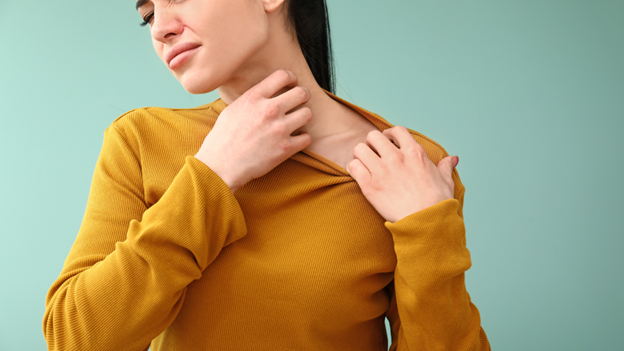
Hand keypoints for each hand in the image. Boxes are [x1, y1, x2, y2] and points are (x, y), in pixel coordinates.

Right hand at [195, 70, 312, 191]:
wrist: (220, 166)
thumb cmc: (223, 139)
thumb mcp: (233, 109)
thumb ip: (253, 99)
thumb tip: (267, 92)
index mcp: (254, 98)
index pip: (283, 75)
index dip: (292, 78)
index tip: (292, 85)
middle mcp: (268, 110)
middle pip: (302, 93)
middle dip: (303, 96)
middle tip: (299, 103)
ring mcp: (278, 129)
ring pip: (308, 114)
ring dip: (303, 118)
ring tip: (296, 123)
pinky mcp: (285, 148)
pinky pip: (307, 138)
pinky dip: (302, 139)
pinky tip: (294, 140)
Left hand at [346, 126, 458, 222]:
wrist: (425, 222)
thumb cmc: (437, 203)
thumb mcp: (445, 181)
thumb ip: (445, 166)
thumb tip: (452, 158)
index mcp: (414, 153)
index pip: (396, 131)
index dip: (389, 134)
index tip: (388, 142)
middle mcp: (396, 158)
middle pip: (373, 136)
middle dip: (371, 143)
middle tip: (373, 153)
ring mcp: (381, 170)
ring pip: (359, 149)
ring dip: (360, 155)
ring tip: (364, 164)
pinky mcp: (370, 186)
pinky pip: (353, 167)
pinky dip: (353, 169)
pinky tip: (359, 175)